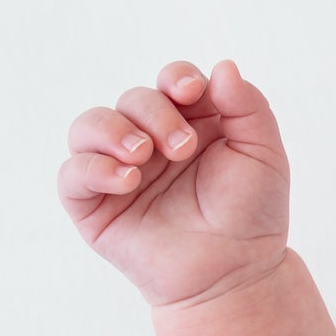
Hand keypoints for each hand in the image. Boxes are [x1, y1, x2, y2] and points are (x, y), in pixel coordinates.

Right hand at [58, 59, 290, 308]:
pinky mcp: (94, 203)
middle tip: (181, 148)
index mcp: (191, 122)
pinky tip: (127, 179)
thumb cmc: (251, 213)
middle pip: (134, 99)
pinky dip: (93, 167)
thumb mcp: (263, 154)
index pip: (172, 81)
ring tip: (142, 155)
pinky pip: (72, 173)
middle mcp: (151, 139)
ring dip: (112, 130)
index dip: (177, 77)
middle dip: (156, 114)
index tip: (191, 91)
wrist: (236, 270)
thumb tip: (223, 65)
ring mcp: (119, 169)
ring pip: (90, 125)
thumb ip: (248, 107)